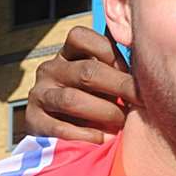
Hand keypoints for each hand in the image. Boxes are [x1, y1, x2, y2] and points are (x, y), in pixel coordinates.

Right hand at [23, 26, 134, 143]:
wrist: (67, 138)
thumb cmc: (97, 102)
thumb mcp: (106, 79)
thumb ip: (118, 62)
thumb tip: (141, 43)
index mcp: (67, 54)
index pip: (80, 36)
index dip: (109, 52)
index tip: (130, 72)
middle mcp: (50, 70)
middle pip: (85, 71)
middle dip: (119, 86)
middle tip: (141, 102)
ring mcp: (39, 94)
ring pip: (71, 100)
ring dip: (103, 112)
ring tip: (121, 124)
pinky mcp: (34, 121)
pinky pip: (59, 127)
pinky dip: (85, 135)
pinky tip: (102, 139)